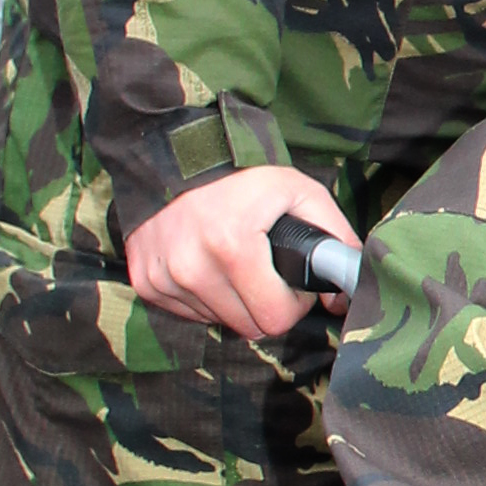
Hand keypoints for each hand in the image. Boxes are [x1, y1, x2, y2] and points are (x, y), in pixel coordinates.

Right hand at [123, 166, 357, 337]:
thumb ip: (336, 241)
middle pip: (248, 327)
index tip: (292, 283)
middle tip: (268, 274)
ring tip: (237, 264)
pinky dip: (205, 297)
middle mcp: (191, 268)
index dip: (293, 305)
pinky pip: (188, 313)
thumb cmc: (246, 177)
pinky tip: (209, 265)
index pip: (274, 319)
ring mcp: (162, 277)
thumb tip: (341, 297)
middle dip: (266, 306)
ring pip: (218, 322)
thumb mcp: (302, 193)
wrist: (175, 158)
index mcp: (233, 247)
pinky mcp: (143, 281)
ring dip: (234, 302)